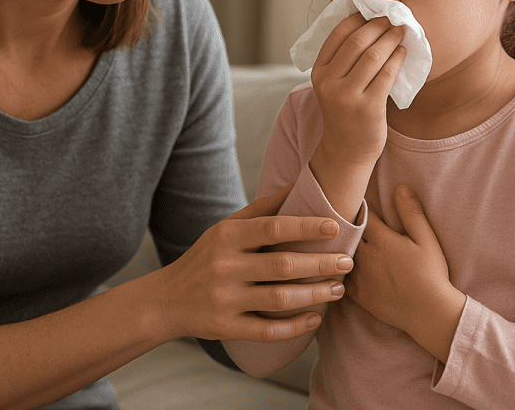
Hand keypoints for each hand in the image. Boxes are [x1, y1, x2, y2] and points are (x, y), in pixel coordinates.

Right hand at [155, 185, 353, 342]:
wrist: (167, 299)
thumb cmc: (207, 256)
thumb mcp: (226, 227)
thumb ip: (262, 209)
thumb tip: (298, 185)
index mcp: (227, 236)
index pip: (271, 228)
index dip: (305, 227)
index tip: (334, 227)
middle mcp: (225, 266)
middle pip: (281, 265)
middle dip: (319, 264)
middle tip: (347, 262)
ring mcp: (225, 299)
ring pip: (279, 299)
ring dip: (314, 295)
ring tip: (339, 288)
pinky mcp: (226, 327)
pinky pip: (267, 330)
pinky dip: (295, 326)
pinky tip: (315, 319)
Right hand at [312, 14, 405, 168]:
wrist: (346, 149)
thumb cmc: (344, 111)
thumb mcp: (332, 84)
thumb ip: (342, 59)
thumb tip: (367, 23)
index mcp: (319, 72)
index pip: (337, 35)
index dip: (358, 19)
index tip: (372, 12)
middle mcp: (330, 83)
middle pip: (357, 42)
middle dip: (377, 26)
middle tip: (391, 19)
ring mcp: (348, 97)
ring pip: (373, 56)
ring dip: (390, 39)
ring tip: (399, 32)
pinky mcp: (368, 108)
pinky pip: (387, 74)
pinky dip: (397, 58)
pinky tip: (403, 52)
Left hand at [345, 185, 465, 362]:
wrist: (432, 314)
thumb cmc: (432, 273)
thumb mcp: (426, 239)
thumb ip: (412, 213)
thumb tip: (400, 187)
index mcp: (381, 240)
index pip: (361, 215)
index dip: (357, 207)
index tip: (352, 200)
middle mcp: (366, 257)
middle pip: (346, 234)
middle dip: (343, 224)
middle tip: (336, 215)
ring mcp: (361, 277)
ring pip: (340, 255)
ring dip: (338, 246)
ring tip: (331, 237)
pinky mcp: (360, 296)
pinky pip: (340, 278)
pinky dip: (336, 269)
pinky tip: (332, 264)